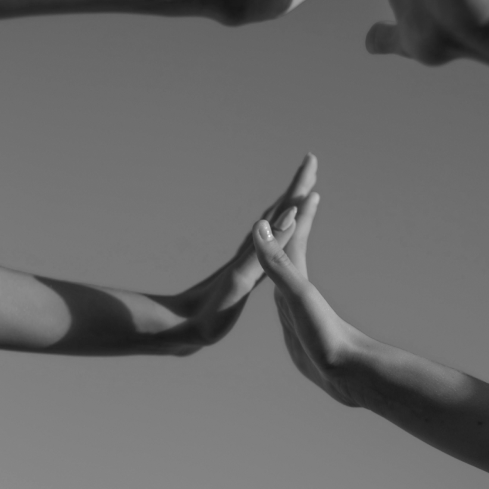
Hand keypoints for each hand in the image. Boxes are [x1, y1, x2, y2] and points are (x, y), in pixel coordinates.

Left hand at [147, 153, 318, 354]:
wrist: (176, 328)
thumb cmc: (209, 314)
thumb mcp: (241, 280)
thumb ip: (267, 249)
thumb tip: (289, 216)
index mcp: (255, 250)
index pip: (282, 210)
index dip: (298, 187)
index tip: (311, 160)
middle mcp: (250, 250)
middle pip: (278, 211)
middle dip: (296, 189)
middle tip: (311, 166)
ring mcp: (245, 261)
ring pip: (271, 226)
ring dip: (288, 208)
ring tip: (299, 197)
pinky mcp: (240, 275)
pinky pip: (266, 245)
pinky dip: (277, 233)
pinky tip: (276, 237)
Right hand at [252, 191, 369, 406]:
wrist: (347, 374)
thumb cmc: (326, 336)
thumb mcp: (297, 296)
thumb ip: (277, 261)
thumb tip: (261, 224)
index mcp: (297, 271)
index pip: (296, 225)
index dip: (298, 196)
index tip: (309, 166)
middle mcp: (297, 282)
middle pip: (294, 237)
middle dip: (296, 210)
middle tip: (301, 184)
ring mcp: (296, 302)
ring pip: (287, 263)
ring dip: (285, 241)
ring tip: (279, 229)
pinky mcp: (294, 323)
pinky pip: (282, 291)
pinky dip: (278, 279)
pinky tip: (278, 287)